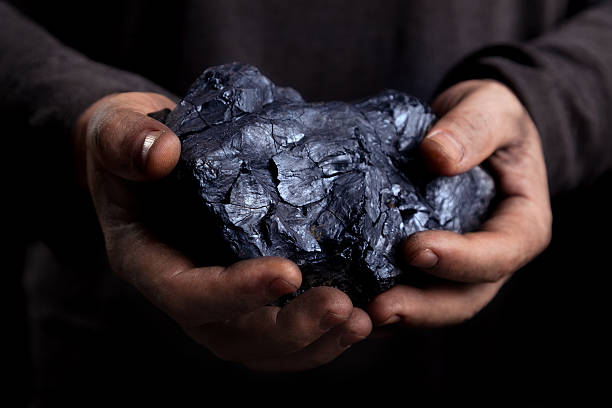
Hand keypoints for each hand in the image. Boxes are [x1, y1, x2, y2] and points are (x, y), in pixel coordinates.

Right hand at [75, 92, 370, 370]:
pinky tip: (361, 313)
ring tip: (362, 321)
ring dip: (315, 341)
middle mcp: (184, 292)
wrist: (151, 155)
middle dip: (290, 330)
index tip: (288, 272)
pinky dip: (321, 331)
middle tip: (344, 307)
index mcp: (148, 262)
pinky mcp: (247, 291)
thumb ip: (126, 141)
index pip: (189, 295)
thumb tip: (162, 153)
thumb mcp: (115, 133)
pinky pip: (282, 328)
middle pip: (234, 336)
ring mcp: (218, 298)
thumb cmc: (129, 145)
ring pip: (263, 345)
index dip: (236, 292)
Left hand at [368, 80, 551, 326]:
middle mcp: (493, 255)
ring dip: (399, 314)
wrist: (469, 128)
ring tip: (359, 316)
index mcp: (522, 224)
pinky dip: (383, 301)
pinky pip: (411, 289)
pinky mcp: (429, 263)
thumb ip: (473, 127)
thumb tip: (437, 155)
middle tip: (378, 307)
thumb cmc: (487, 116)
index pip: (500, 253)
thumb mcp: (491, 108)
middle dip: (423, 308)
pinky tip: (350, 304)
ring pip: (435, 304)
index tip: (415, 249)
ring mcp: (459, 264)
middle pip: (466, 296)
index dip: (460, 260)